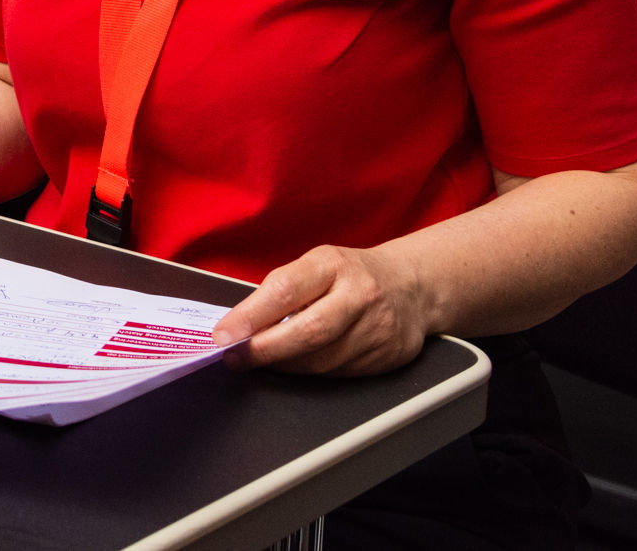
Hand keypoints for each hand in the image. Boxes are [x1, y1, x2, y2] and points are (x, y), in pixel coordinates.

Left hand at [210, 243, 433, 376]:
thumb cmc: (349, 275)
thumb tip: (240, 325)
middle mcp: (360, 295)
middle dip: (264, 350)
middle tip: (235, 357)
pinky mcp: (387, 356)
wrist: (413, 287)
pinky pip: (339, 373)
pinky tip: (300, 362)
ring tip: (263, 359)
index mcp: (333, 264)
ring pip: (322, 361)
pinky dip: (312, 371)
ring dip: (285, 365)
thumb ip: (282, 291)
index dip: (250, 316)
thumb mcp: (316, 265)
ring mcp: (378, 328)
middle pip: (308, 332)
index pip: (285, 290)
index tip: (223, 334)